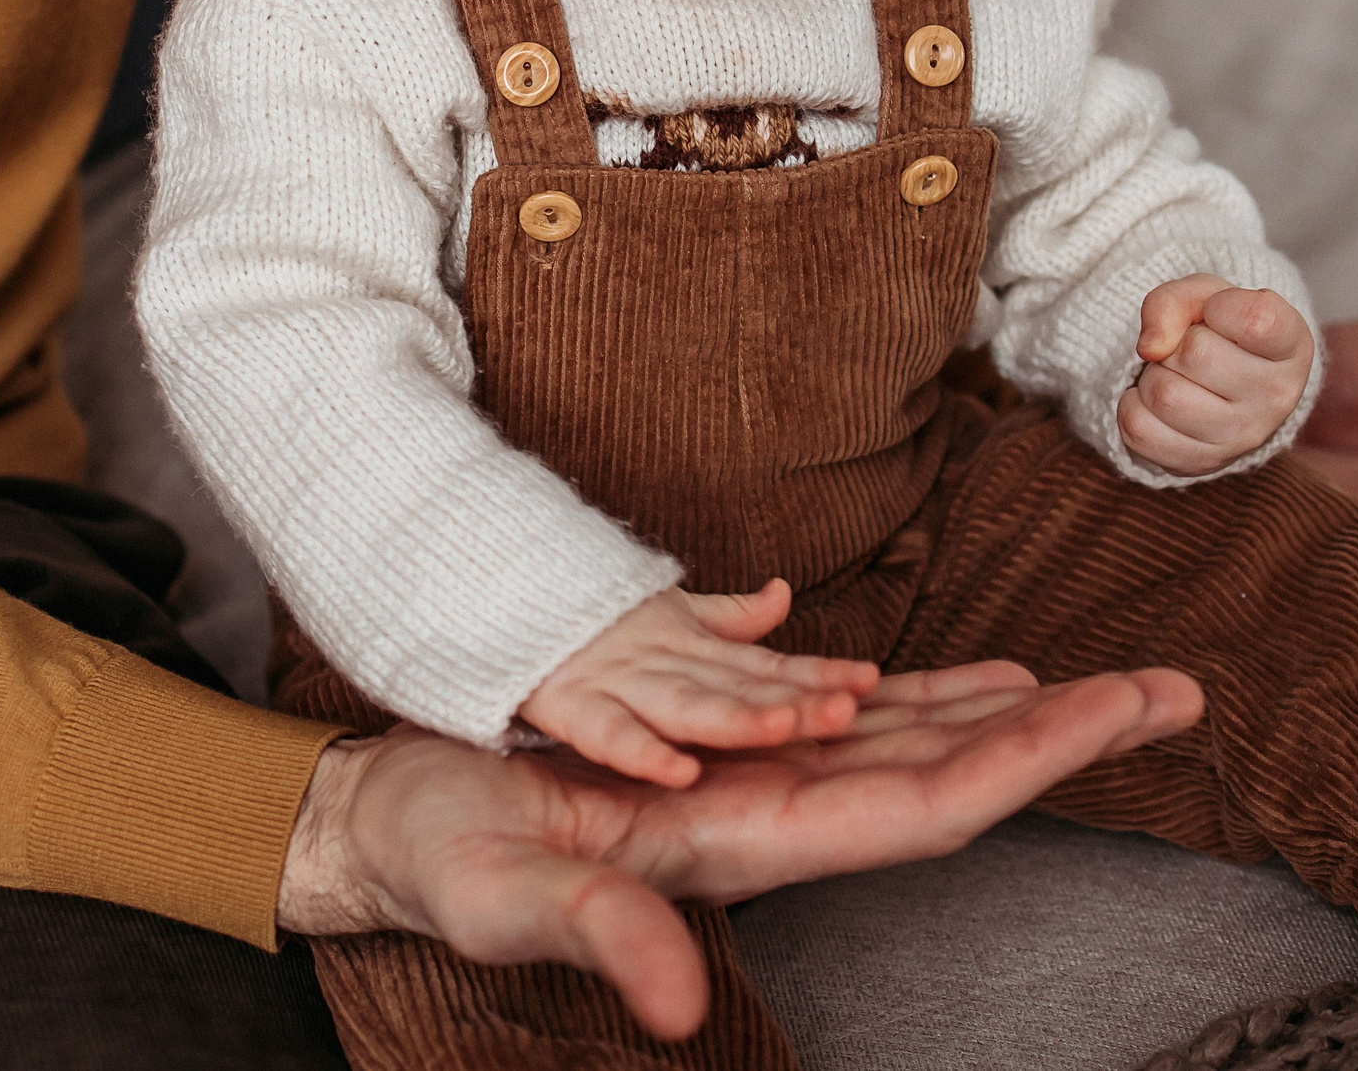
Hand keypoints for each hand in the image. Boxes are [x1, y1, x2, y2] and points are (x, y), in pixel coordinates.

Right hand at [280, 659, 1203, 1040]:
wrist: (397, 823)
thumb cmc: (446, 857)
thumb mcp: (511, 897)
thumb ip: (603, 937)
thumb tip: (687, 1008)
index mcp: (753, 846)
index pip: (927, 805)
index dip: (1033, 760)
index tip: (1127, 711)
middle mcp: (781, 817)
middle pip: (955, 773)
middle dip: (1068, 733)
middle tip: (1179, 688)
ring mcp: (760, 786)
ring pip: (916, 744)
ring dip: (1016, 713)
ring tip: (1115, 682)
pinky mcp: (727, 756)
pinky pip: (852, 722)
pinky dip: (927, 696)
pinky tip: (977, 680)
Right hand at [520, 578, 881, 786]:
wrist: (486, 584)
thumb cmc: (582, 613)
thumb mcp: (663, 610)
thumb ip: (726, 616)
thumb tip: (783, 597)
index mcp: (689, 646)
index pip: (767, 666)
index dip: (818, 674)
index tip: (871, 683)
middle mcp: (662, 663)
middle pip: (739, 687)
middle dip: (793, 700)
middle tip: (848, 709)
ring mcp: (615, 680)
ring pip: (687, 705)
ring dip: (738, 718)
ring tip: (786, 729)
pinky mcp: (563, 701)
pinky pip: (606, 735)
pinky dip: (641, 752)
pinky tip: (680, 773)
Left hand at [1117, 274, 1314, 475]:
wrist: (1222, 381)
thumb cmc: (1219, 329)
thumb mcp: (1204, 296)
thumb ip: (1174, 301)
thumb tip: (1150, 347)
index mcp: (1291, 345)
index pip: (1255, 320)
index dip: (1221, 306)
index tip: (1219, 312)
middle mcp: (1277, 397)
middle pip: (1196, 355)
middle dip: (1177, 343)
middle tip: (1191, 349)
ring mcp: (1242, 437)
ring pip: (1165, 395)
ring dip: (1153, 375)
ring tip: (1177, 375)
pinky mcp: (1201, 462)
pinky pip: (1139, 428)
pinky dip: (1133, 405)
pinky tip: (1158, 402)